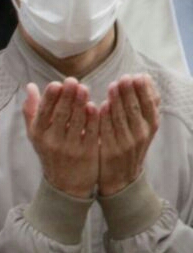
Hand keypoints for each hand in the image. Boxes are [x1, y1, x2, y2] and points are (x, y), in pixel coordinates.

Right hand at [22, 78, 100, 198]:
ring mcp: (69, 148)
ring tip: (84, 88)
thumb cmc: (51, 152)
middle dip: (66, 97)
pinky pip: (90, 132)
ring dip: (80, 104)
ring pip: (76, 122)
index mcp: (38, 134)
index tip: (56, 83)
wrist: (66, 184)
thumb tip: (30, 86)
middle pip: (60, 115)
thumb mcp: (36, 134)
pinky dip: (92, 119)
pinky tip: (96, 106)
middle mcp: (52, 141)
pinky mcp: (86, 153)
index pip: (43, 112)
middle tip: (73, 81)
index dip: (50, 98)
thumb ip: (32, 110)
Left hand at [98, 74, 160, 195]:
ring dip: (117, 101)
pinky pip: (107, 131)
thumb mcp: (143, 126)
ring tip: (112, 86)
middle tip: (124, 78)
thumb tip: (146, 78)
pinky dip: (105, 118)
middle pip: (136, 109)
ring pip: (122, 118)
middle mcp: (141, 134)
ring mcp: (125, 143)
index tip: (137, 76)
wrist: (121, 176)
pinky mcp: (109, 150)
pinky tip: (100, 106)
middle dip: (130, 92)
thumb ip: (144, 104)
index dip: (144, 90)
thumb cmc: (130, 144)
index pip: (150, 104)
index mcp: (150, 126)